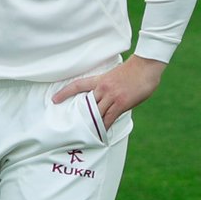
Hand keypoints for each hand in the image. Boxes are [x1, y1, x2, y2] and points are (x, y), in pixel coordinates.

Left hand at [52, 55, 166, 128]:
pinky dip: (104, 127)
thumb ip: (107, 88)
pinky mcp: (121, 104)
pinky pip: (109, 118)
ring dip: (91, 124)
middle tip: (70, 125)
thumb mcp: (114, 77)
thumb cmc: (133, 71)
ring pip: (96, 113)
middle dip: (79, 115)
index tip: (54, 100)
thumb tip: (104, 101)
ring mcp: (111, 96)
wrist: (146, 66)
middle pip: (86, 104)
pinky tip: (101, 134)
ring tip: (85, 134)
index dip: (64, 93)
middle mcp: (102, 88)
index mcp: (99, 80)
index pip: (77, 85)